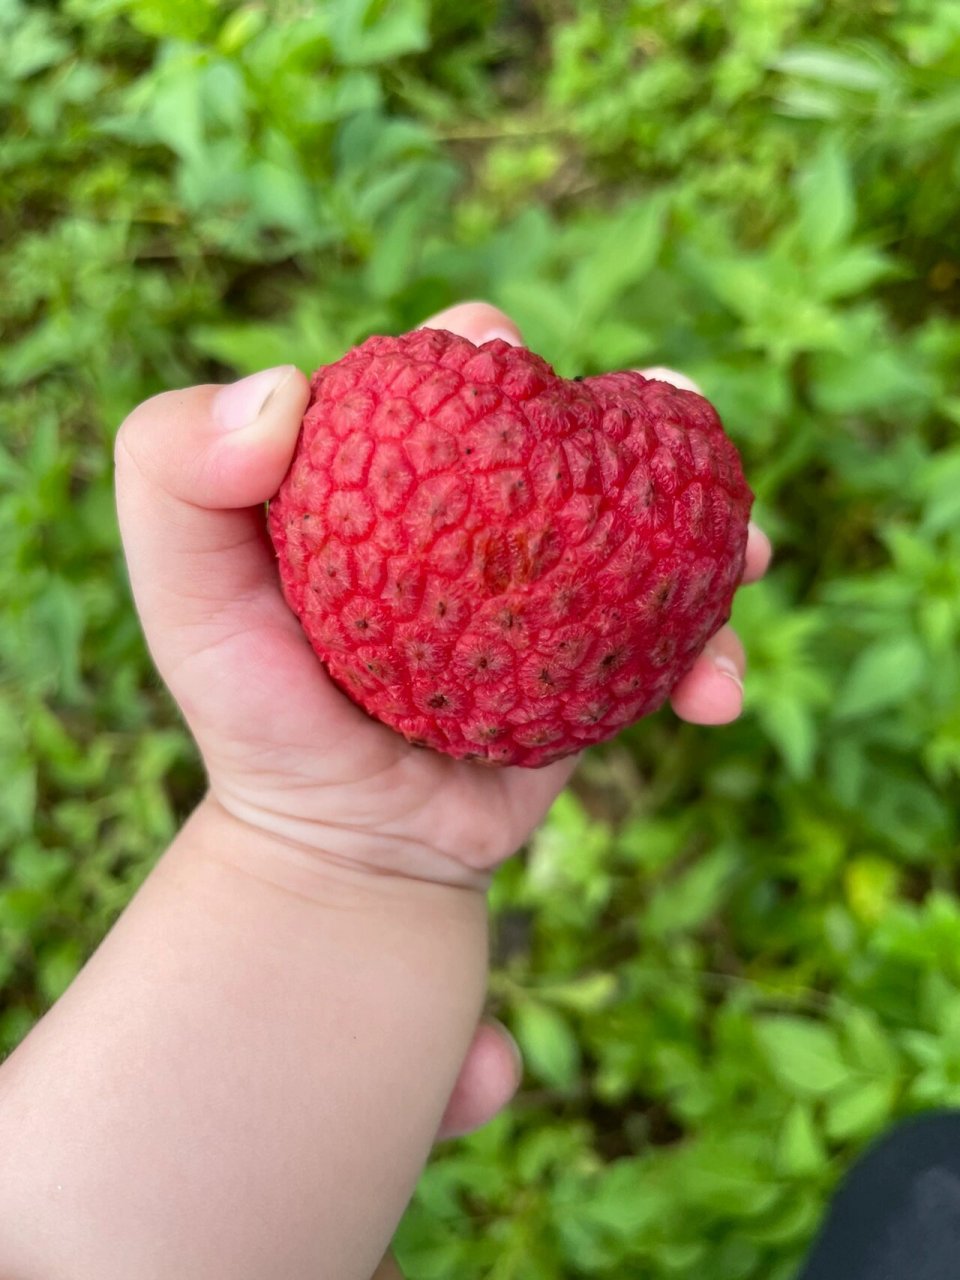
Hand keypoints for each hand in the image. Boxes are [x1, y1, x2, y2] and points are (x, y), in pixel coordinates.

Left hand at [116, 302, 769, 887]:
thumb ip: (171, 472)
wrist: (346, 850)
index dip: (483, 349)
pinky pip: (676, 639)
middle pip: (574, 430)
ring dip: (714, 522)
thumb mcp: (185, 596)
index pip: (449, 372)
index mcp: (398, 469)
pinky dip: (711, 655)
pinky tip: (717, 695)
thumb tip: (286, 386)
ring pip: (652, 524)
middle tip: (665, 428)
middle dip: (638, 414)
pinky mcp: (599, 662)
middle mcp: (483, 516)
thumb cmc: (258, 716)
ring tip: (749, 550)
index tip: (502, 366)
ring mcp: (552, 587)